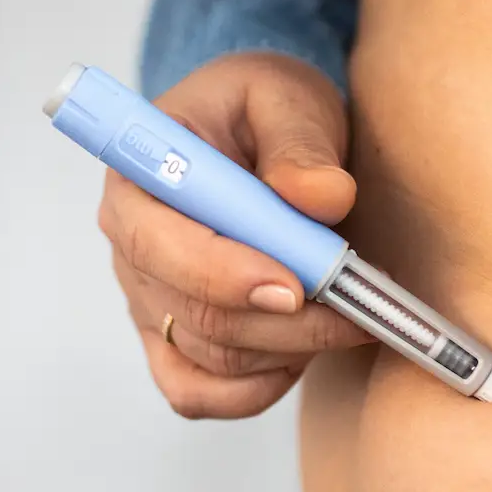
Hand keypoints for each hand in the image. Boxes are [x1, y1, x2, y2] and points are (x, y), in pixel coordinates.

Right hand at [99, 51, 368, 417]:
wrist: (261, 133)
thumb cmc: (261, 109)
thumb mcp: (286, 98)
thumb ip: (301, 142)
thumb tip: (320, 197)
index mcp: (137, 178)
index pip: (158, 245)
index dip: (224, 274)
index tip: (296, 286)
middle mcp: (130, 249)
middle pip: (195, 314)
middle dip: (285, 322)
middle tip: (361, 307)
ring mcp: (148, 300)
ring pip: (212, 358)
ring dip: (288, 349)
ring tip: (347, 313)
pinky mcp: (172, 339)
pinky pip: (197, 393)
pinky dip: (254, 389)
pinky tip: (300, 354)